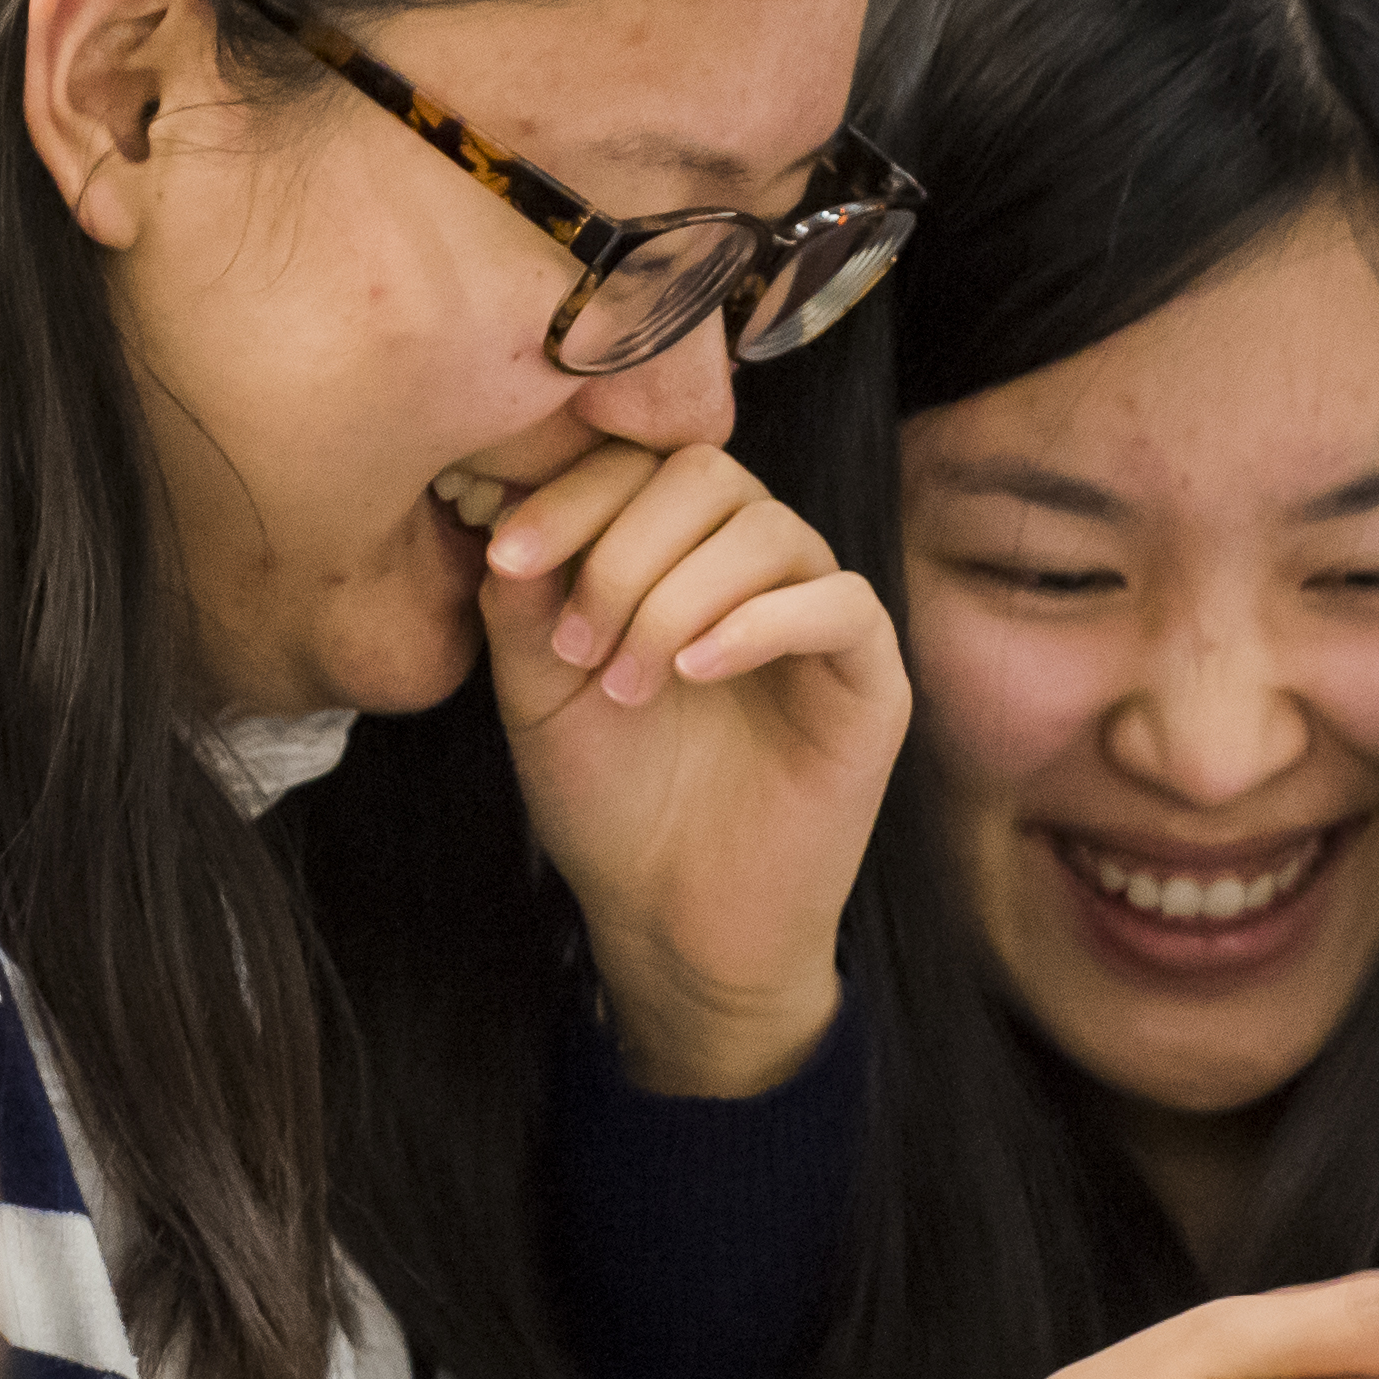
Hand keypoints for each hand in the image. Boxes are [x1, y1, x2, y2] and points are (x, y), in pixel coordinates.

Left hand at [477, 437, 906, 1096]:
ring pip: (770, 530)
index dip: (574, 494)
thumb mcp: (537, 690)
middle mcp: (750, 565)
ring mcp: (816, 612)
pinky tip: (696, 672)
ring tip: (628, 685)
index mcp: (673, 551)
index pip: (638, 463)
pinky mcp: (868, 676)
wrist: (669, 916)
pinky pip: (841, 603)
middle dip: (626, 548)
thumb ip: (525, 599)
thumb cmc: (608, 800)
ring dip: (679, 596)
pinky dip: (762, 622)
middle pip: (708, 474)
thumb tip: (511, 514)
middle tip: (578, 643)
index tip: (510, 557)